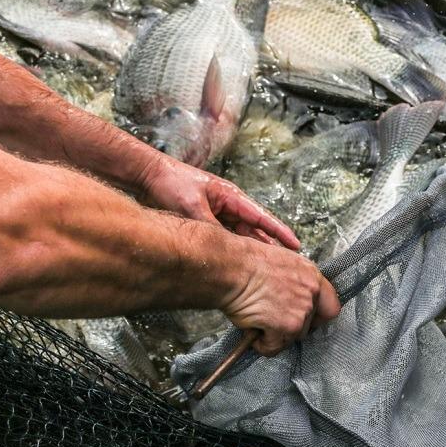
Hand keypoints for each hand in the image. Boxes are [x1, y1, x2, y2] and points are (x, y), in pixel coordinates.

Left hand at [137, 156, 300, 250]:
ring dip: (250, 250)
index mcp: (231, 196)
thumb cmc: (173, 183)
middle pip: (253, 230)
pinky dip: (231, 249)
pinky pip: (224, 238)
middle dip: (269, 246)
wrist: (150, 177)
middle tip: (284, 265)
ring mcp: (217, 213)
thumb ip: (209, 227)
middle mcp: (227, 205)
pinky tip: (236, 264)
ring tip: (265, 269)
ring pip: (239, 236)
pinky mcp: (205, 220)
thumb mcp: (193, 206)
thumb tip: (224, 248)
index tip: (295, 245)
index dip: (280, 232)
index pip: (261, 217)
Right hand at [220, 240, 340, 355]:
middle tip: (272, 319)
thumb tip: (292, 295)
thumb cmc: (246, 262)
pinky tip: (252, 328)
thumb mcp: (280, 262)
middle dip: (291, 327)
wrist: (230, 268)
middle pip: (309, 325)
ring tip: (258, 319)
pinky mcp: (286, 327)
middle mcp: (311, 294)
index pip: (331, 306)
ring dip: (275, 334)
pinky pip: (274, 347)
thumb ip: (295, 280)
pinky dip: (261, 344)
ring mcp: (301, 312)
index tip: (306, 319)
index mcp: (312, 275)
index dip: (317, 317)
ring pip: (291, 337)